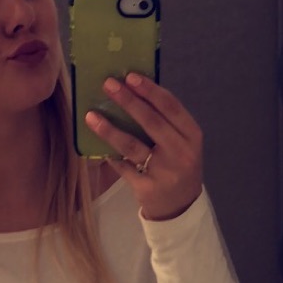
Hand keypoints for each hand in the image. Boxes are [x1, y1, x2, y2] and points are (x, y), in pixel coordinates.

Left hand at [85, 72, 202, 220]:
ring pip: (132, 145)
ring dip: (109, 129)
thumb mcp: (180, 142)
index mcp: (191, 135)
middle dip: (128, 101)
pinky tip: (95, 145)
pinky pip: (122, 166)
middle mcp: (181, 152)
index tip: (130, 76)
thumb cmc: (176, 164)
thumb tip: (131, 90)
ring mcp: (164, 171)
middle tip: (107, 84)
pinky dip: (108, 154)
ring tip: (91, 115)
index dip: (150, 90)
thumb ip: (164, 121)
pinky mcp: (147, 187)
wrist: (180, 206)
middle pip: (151, 121)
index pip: (171, 107)